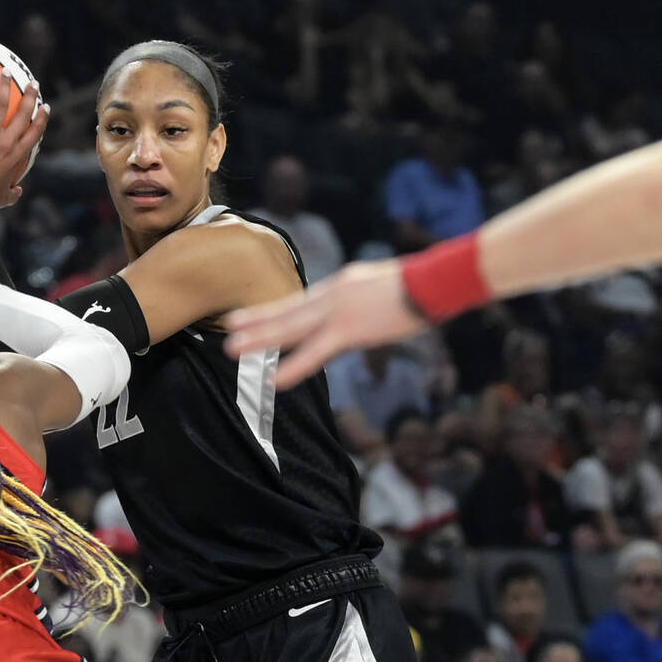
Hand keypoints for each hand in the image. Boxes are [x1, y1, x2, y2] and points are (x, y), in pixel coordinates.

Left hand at [0, 69, 48, 217]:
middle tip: (32, 84)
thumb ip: (13, 193)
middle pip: (23, 115)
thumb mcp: (4, 199)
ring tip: (4, 72)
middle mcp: (7, 144)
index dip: (42, 119)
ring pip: (0, 107)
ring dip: (3, 87)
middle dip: (30, 97)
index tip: (45, 107)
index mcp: (16, 157)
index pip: (34, 133)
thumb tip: (18, 191)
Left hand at [223, 259, 426, 387]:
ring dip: (259, 339)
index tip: (252, 315)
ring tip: (232, 349)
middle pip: (286, 311)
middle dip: (256, 321)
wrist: (433, 280)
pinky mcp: (349, 330)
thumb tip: (360, 314)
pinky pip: (314, 352)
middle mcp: (331, 295)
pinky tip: (275, 381)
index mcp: (339, 286)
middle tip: (228, 326)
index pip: (299, 302)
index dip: (274, 310)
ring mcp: (337, 312)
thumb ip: (362, 301)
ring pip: (289, 328)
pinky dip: (293, 367)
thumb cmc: (419, 286)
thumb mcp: (381, 288)